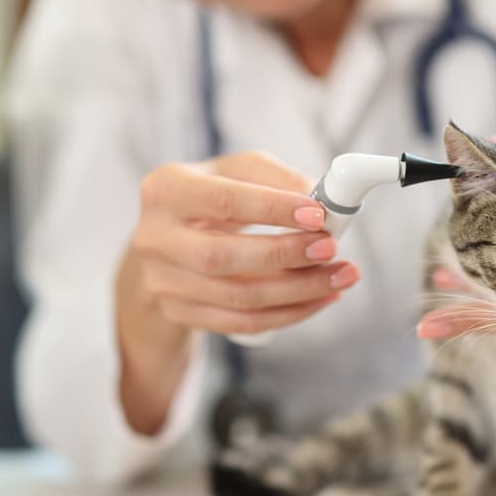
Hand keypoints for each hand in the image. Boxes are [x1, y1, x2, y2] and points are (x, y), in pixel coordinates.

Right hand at [117, 151, 359, 433]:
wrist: (168, 244)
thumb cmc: (211, 200)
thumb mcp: (234, 172)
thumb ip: (274, 177)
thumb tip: (318, 197)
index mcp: (165, 189)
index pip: (222, 200)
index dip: (272, 209)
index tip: (318, 214)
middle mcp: (155, 237)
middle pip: (222, 257)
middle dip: (284, 255)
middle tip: (330, 248)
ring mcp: (163, 282)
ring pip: (237, 297)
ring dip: (297, 290)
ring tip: (340, 275)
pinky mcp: (179, 313)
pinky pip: (241, 323)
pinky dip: (288, 313)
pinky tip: (320, 299)